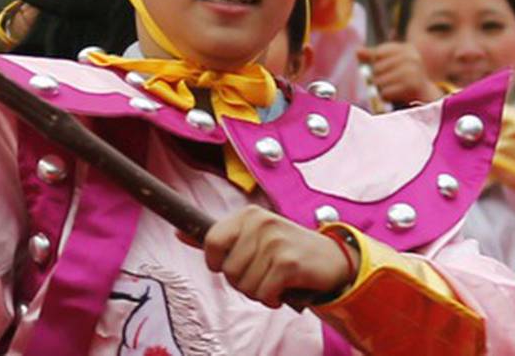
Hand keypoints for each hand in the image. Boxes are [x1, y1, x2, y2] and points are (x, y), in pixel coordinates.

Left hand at [203, 206, 354, 307]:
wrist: (335, 261)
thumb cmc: (289, 251)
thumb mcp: (253, 237)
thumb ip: (219, 237)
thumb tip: (179, 232)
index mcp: (248, 214)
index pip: (211, 241)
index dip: (216, 263)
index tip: (230, 267)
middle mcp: (260, 224)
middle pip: (228, 271)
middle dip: (243, 283)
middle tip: (263, 276)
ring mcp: (275, 242)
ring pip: (245, 285)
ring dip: (259, 293)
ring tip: (276, 281)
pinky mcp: (288, 263)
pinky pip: (263, 294)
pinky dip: (272, 300)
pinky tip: (285, 290)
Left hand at [358, 41, 439, 105]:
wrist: (425, 96)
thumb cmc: (405, 77)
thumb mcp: (391, 62)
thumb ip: (374, 55)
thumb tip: (357, 51)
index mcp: (407, 49)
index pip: (378, 53)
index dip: (376, 63)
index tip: (386, 68)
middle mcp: (412, 58)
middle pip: (377, 68)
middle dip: (378, 77)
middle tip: (390, 81)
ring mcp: (413, 72)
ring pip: (379, 81)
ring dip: (381, 88)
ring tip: (393, 88)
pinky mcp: (412, 87)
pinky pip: (385, 92)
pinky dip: (385, 96)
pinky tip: (394, 96)